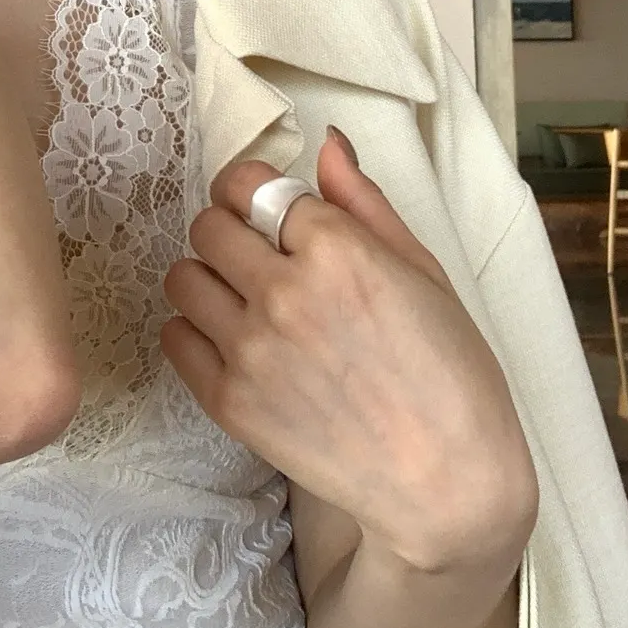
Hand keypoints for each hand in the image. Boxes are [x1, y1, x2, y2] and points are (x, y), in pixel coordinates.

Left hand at [159, 129, 537, 574]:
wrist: (446, 484)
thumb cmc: (453, 375)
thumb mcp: (424, 272)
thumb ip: (364, 203)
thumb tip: (327, 144)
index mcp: (337, 250)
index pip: (254, 185)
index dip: (259, 192)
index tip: (270, 209)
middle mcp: (284, 293)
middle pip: (209, 225)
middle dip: (232, 229)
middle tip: (259, 254)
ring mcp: (251, 350)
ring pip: (183, 276)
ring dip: (208, 277)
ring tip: (244, 298)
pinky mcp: (230, 403)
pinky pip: (175, 338)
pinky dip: (196, 331)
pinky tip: (234, 341)